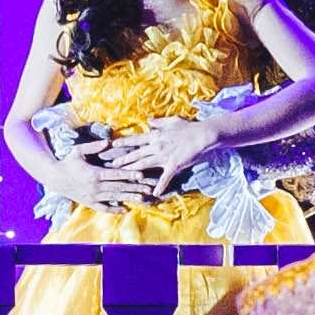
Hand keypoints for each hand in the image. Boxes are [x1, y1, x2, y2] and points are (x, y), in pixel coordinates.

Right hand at [45, 153, 163, 211]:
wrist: (54, 178)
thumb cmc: (68, 162)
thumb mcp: (78, 151)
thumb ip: (93, 146)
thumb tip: (108, 142)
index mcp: (94, 174)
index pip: (116, 174)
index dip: (129, 174)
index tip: (142, 175)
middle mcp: (95, 187)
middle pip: (119, 187)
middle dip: (135, 188)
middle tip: (149, 189)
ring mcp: (92, 196)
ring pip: (114, 198)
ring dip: (129, 198)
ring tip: (142, 199)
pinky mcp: (89, 203)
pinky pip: (104, 208)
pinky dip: (114, 209)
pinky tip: (125, 210)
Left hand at [98, 115, 220, 182]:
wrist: (203, 135)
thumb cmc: (190, 126)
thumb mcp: (172, 121)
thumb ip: (159, 122)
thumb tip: (148, 121)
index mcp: (156, 135)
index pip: (135, 139)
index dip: (123, 142)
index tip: (112, 145)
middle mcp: (156, 146)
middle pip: (135, 153)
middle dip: (122, 159)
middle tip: (110, 164)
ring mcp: (164, 156)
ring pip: (144, 164)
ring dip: (132, 171)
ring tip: (122, 176)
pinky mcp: (173, 165)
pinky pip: (165, 178)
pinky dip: (160, 186)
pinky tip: (154, 193)